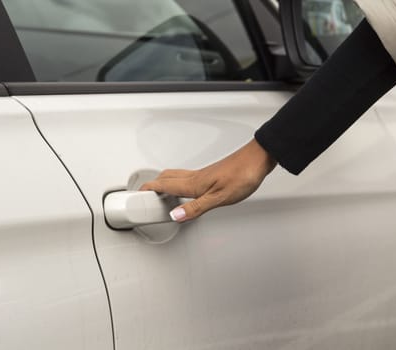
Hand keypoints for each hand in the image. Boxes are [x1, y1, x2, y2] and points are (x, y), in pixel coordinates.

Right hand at [140, 139, 276, 221]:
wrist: (258, 159)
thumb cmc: (243, 175)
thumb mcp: (220, 198)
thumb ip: (196, 208)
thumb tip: (176, 215)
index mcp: (193, 183)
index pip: (163, 185)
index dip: (148, 190)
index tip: (136, 196)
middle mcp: (195, 176)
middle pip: (165, 178)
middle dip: (152, 185)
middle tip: (144, 195)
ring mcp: (203, 174)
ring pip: (175, 176)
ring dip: (163, 183)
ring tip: (159, 193)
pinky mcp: (211, 173)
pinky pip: (186, 177)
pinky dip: (177, 183)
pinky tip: (185, 190)